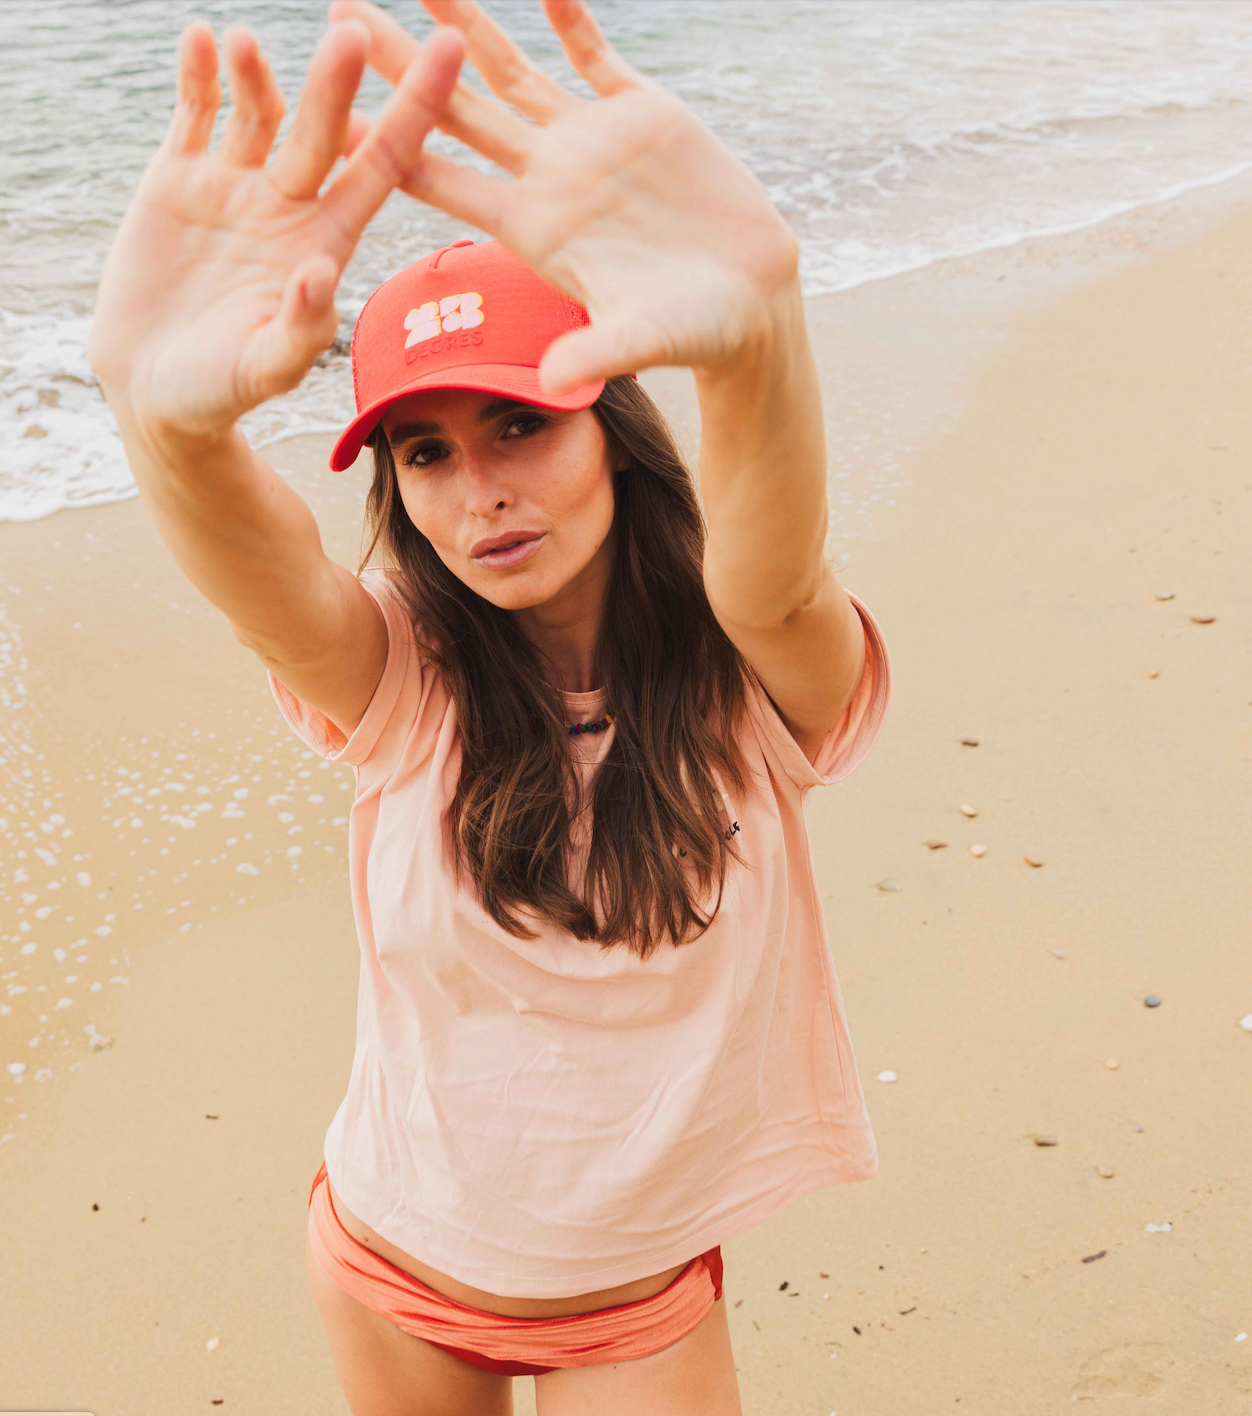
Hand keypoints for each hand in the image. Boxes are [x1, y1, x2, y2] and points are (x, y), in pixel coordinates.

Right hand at [88, 18, 464, 444]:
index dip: (415, 112)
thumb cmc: (221, 392)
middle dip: (339, 82)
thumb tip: (320, 273)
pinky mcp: (179, 180)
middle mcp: (290, 206)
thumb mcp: (265, 370)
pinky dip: (198, 77)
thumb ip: (300, 328)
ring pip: (258, 113)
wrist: (154, 391)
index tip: (447, 55)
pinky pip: (195, 115)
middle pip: (324, 131)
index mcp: (328, 242)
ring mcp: (235, 188)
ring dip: (260, 75)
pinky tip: (201, 41)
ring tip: (249, 44)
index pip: (384, 167)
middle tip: (356, 32)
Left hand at [330, 0, 800, 393]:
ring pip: (512, 72)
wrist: (750, 299)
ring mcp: (591, 142)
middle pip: (457, 113)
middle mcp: (549, 179)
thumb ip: (594, 352)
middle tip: (342, 12)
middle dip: (402, 65)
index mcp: (533, 230)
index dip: (389, 144)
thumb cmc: (694, 332)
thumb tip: (549, 385)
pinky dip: (569, 16)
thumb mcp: (642, 340)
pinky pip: (594, 54)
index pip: (445, 182)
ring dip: (465, 26)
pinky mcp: (642, 113)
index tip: (332, 110)